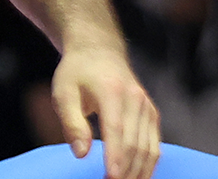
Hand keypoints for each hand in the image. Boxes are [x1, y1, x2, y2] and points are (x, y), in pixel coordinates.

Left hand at [51, 46, 158, 178]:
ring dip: (138, 172)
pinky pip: (154, 144)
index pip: (117, 130)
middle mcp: (136, 99)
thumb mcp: (63, 92)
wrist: (99, 51)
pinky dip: (148, 164)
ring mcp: (147, 106)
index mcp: (112, 91)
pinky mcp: (152, 114)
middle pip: (135, 143)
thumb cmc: (76, 73)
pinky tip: (137, 177)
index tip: (110, 178)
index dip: (115, 157)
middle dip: (126, 171)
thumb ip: (71, 122)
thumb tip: (81, 153)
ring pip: (148, 148)